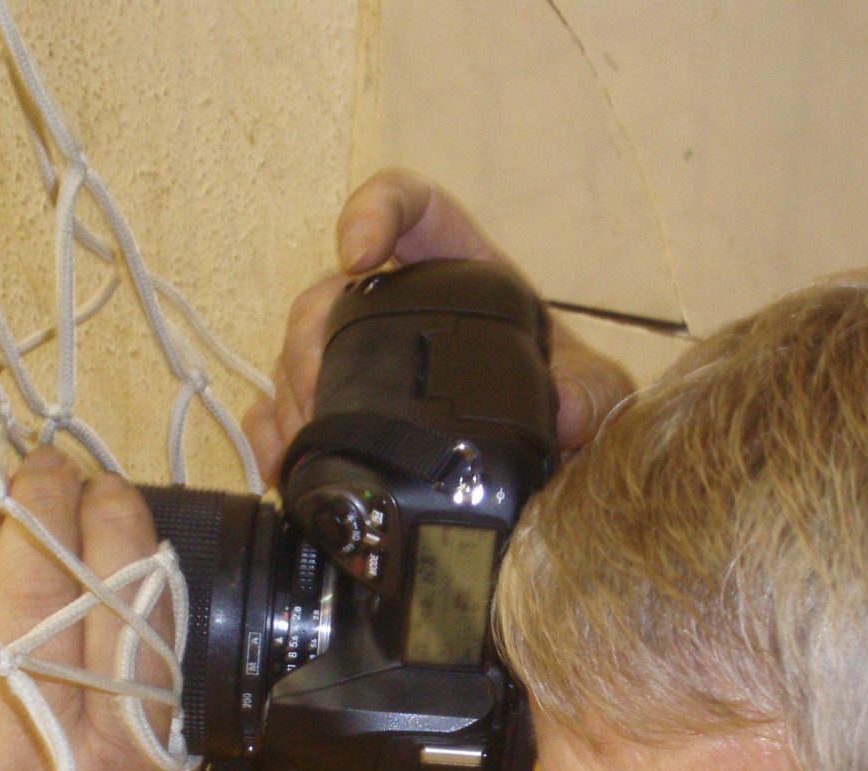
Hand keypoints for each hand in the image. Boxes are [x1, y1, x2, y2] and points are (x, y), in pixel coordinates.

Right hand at [242, 168, 636, 484]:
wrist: (552, 465)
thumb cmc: (566, 403)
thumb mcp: (595, 393)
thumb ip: (593, 394)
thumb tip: (568, 413)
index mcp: (463, 272)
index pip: (411, 206)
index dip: (375, 210)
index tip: (355, 252)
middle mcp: (401, 306)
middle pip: (330, 291)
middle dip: (311, 336)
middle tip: (318, 390)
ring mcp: (362, 358)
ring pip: (299, 350)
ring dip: (290, 391)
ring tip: (303, 439)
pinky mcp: (338, 409)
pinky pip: (286, 409)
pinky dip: (273, 434)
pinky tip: (277, 466)